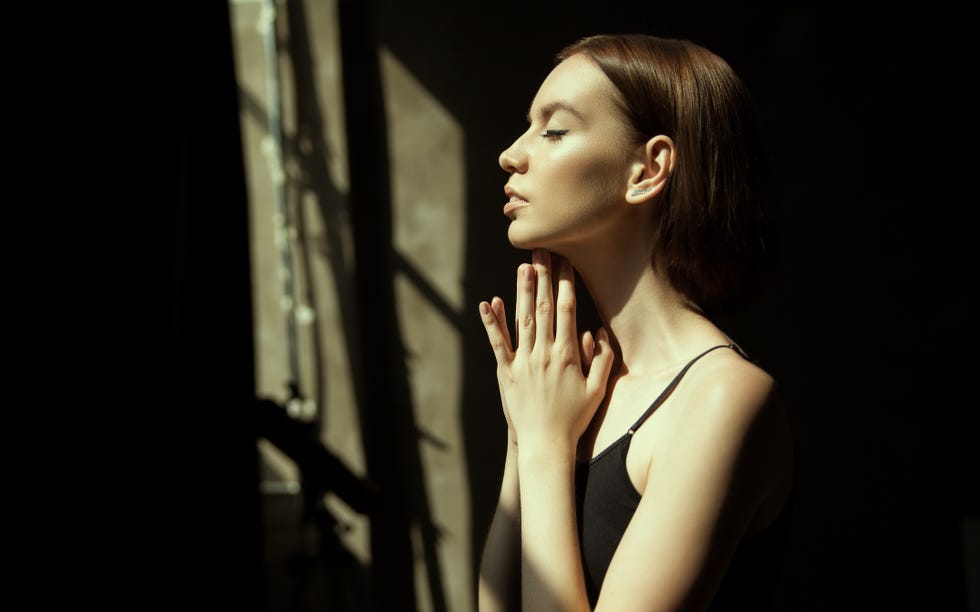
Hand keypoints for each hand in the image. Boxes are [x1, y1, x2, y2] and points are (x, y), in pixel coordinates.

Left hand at [479, 249, 613, 450]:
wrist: (545, 444)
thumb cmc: (574, 418)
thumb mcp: (598, 390)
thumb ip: (603, 360)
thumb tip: (599, 332)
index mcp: (568, 355)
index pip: (567, 310)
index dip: (566, 282)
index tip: (566, 261)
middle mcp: (545, 353)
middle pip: (543, 307)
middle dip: (543, 276)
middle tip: (541, 250)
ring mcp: (524, 362)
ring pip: (522, 319)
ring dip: (521, 290)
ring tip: (523, 266)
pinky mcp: (507, 372)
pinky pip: (499, 343)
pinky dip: (493, 322)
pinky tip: (488, 302)